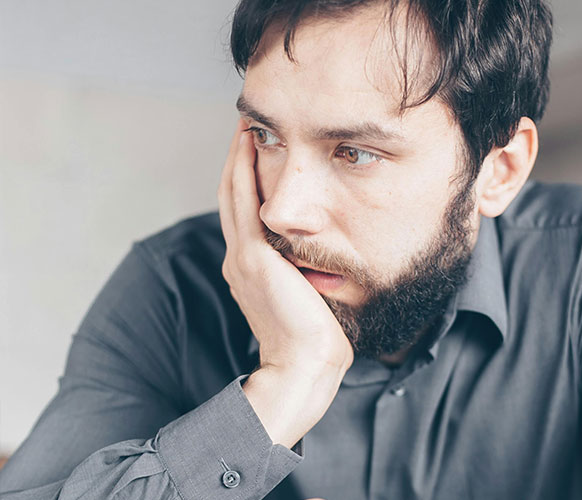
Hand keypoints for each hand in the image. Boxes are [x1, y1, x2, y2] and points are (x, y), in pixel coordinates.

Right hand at [217, 119, 353, 446]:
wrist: (303, 365)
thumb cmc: (314, 337)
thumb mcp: (304, 297)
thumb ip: (301, 271)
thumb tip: (318, 257)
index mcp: (249, 268)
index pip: (243, 214)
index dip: (245, 181)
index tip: (256, 151)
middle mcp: (239, 259)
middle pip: (232, 197)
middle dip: (237, 160)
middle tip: (245, 126)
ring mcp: (243, 257)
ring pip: (234, 194)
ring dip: (238, 158)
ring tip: (245, 126)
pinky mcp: (254, 258)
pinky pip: (245, 203)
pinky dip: (244, 172)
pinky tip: (249, 145)